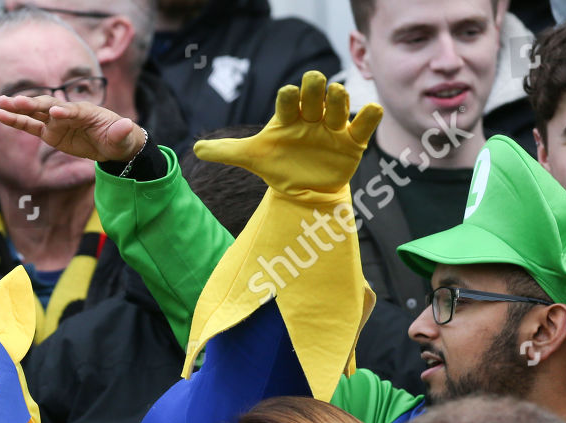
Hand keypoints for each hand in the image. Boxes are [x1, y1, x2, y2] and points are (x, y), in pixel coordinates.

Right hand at [0, 94, 144, 162]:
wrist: (113, 144)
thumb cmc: (119, 138)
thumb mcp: (122, 137)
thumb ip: (121, 132)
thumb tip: (125, 125)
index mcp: (86, 112)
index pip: (73, 111)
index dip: (64, 112)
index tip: (54, 113)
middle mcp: (68, 113)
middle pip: (48, 106)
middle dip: (33, 104)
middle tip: (16, 102)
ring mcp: (57, 122)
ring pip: (35, 113)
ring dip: (18, 109)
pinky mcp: (50, 132)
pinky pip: (31, 126)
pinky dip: (16, 121)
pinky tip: (0, 116)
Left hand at [194, 70, 381, 200]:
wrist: (304, 190)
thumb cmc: (280, 166)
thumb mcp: (253, 158)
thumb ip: (226, 150)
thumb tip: (195, 150)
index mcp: (289, 117)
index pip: (289, 98)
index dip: (290, 95)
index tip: (288, 95)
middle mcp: (312, 117)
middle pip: (315, 92)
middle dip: (315, 89)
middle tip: (314, 93)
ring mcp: (333, 127)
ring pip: (340, 102)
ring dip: (339, 99)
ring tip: (335, 101)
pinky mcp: (352, 142)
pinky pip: (364, 124)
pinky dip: (369, 115)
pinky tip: (370, 111)